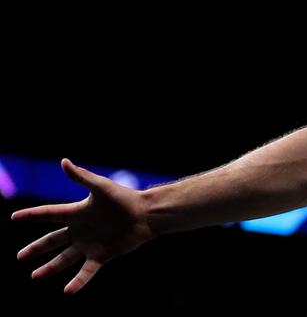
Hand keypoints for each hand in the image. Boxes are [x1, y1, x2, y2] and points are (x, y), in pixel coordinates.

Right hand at [11, 158, 156, 293]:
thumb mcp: (100, 187)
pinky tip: (67, 291)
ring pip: (64, 259)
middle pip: (52, 241)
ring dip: (49, 268)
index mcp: (76, 213)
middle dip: (36, 249)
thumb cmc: (124, 198)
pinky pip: (86, 271)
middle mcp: (80, 230)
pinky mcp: (102, 255)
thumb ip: (81, 177)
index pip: (48, 214)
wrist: (146, 214)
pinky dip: (77, 282)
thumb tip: (64, 161)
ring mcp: (90, 244)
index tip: (14, 217)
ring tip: (34, 276)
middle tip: (19, 257)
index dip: (31, 215)